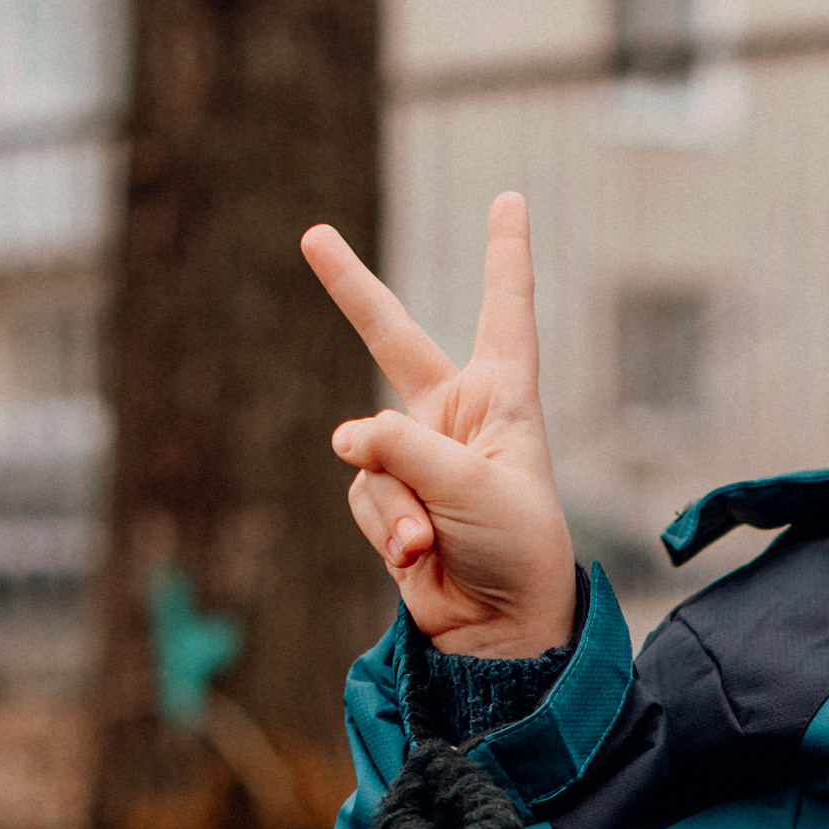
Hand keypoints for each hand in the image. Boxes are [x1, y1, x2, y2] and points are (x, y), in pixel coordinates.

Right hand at [302, 192, 577, 657]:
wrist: (500, 629)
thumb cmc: (516, 550)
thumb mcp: (473, 487)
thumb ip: (404, 450)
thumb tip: (344, 438)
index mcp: (503, 397)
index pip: (506, 309)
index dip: (505, 255)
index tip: (508, 199)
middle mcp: (457, 417)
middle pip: (393, 338)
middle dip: (351, 290)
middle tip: (312, 236)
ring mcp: (416, 457)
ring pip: (369, 453)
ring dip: (395, 503)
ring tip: (429, 541)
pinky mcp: (388, 499)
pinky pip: (363, 495)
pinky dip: (384, 528)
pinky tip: (417, 558)